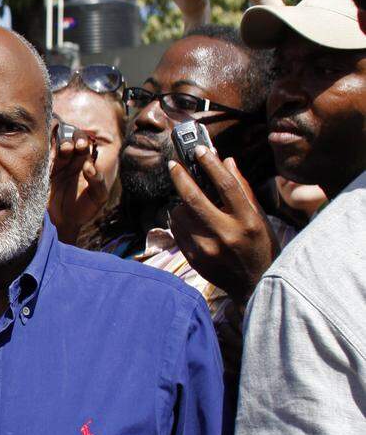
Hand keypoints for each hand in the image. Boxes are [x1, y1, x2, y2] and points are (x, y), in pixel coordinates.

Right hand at [47, 132, 108, 244]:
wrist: (64, 224)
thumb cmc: (85, 209)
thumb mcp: (98, 198)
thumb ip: (98, 182)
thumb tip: (89, 166)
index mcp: (86, 164)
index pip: (87, 146)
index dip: (85, 141)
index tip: (83, 147)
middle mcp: (72, 162)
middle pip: (74, 140)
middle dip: (76, 138)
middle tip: (77, 145)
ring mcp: (58, 167)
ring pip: (60, 147)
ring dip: (63, 144)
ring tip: (66, 148)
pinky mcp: (46, 174)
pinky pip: (46, 158)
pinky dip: (47, 151)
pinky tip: (51, 151)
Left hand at [167, 145, 279, 304]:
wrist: (254, 286)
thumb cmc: (260, 247)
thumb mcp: (260, 218)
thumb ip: (243, 190)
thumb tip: (227, 160)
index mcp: (248, 221)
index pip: (226, 185)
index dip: (210, 164)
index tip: (199, 149)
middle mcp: (227, 234)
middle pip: (194, 198)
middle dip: (180, 177)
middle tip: (173, 164)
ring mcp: (208, 248)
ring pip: (181, 214)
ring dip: (182, 203)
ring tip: (192, 205)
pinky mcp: (194, 259)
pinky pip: (177, 230)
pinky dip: (180, 220)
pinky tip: (190, 220)